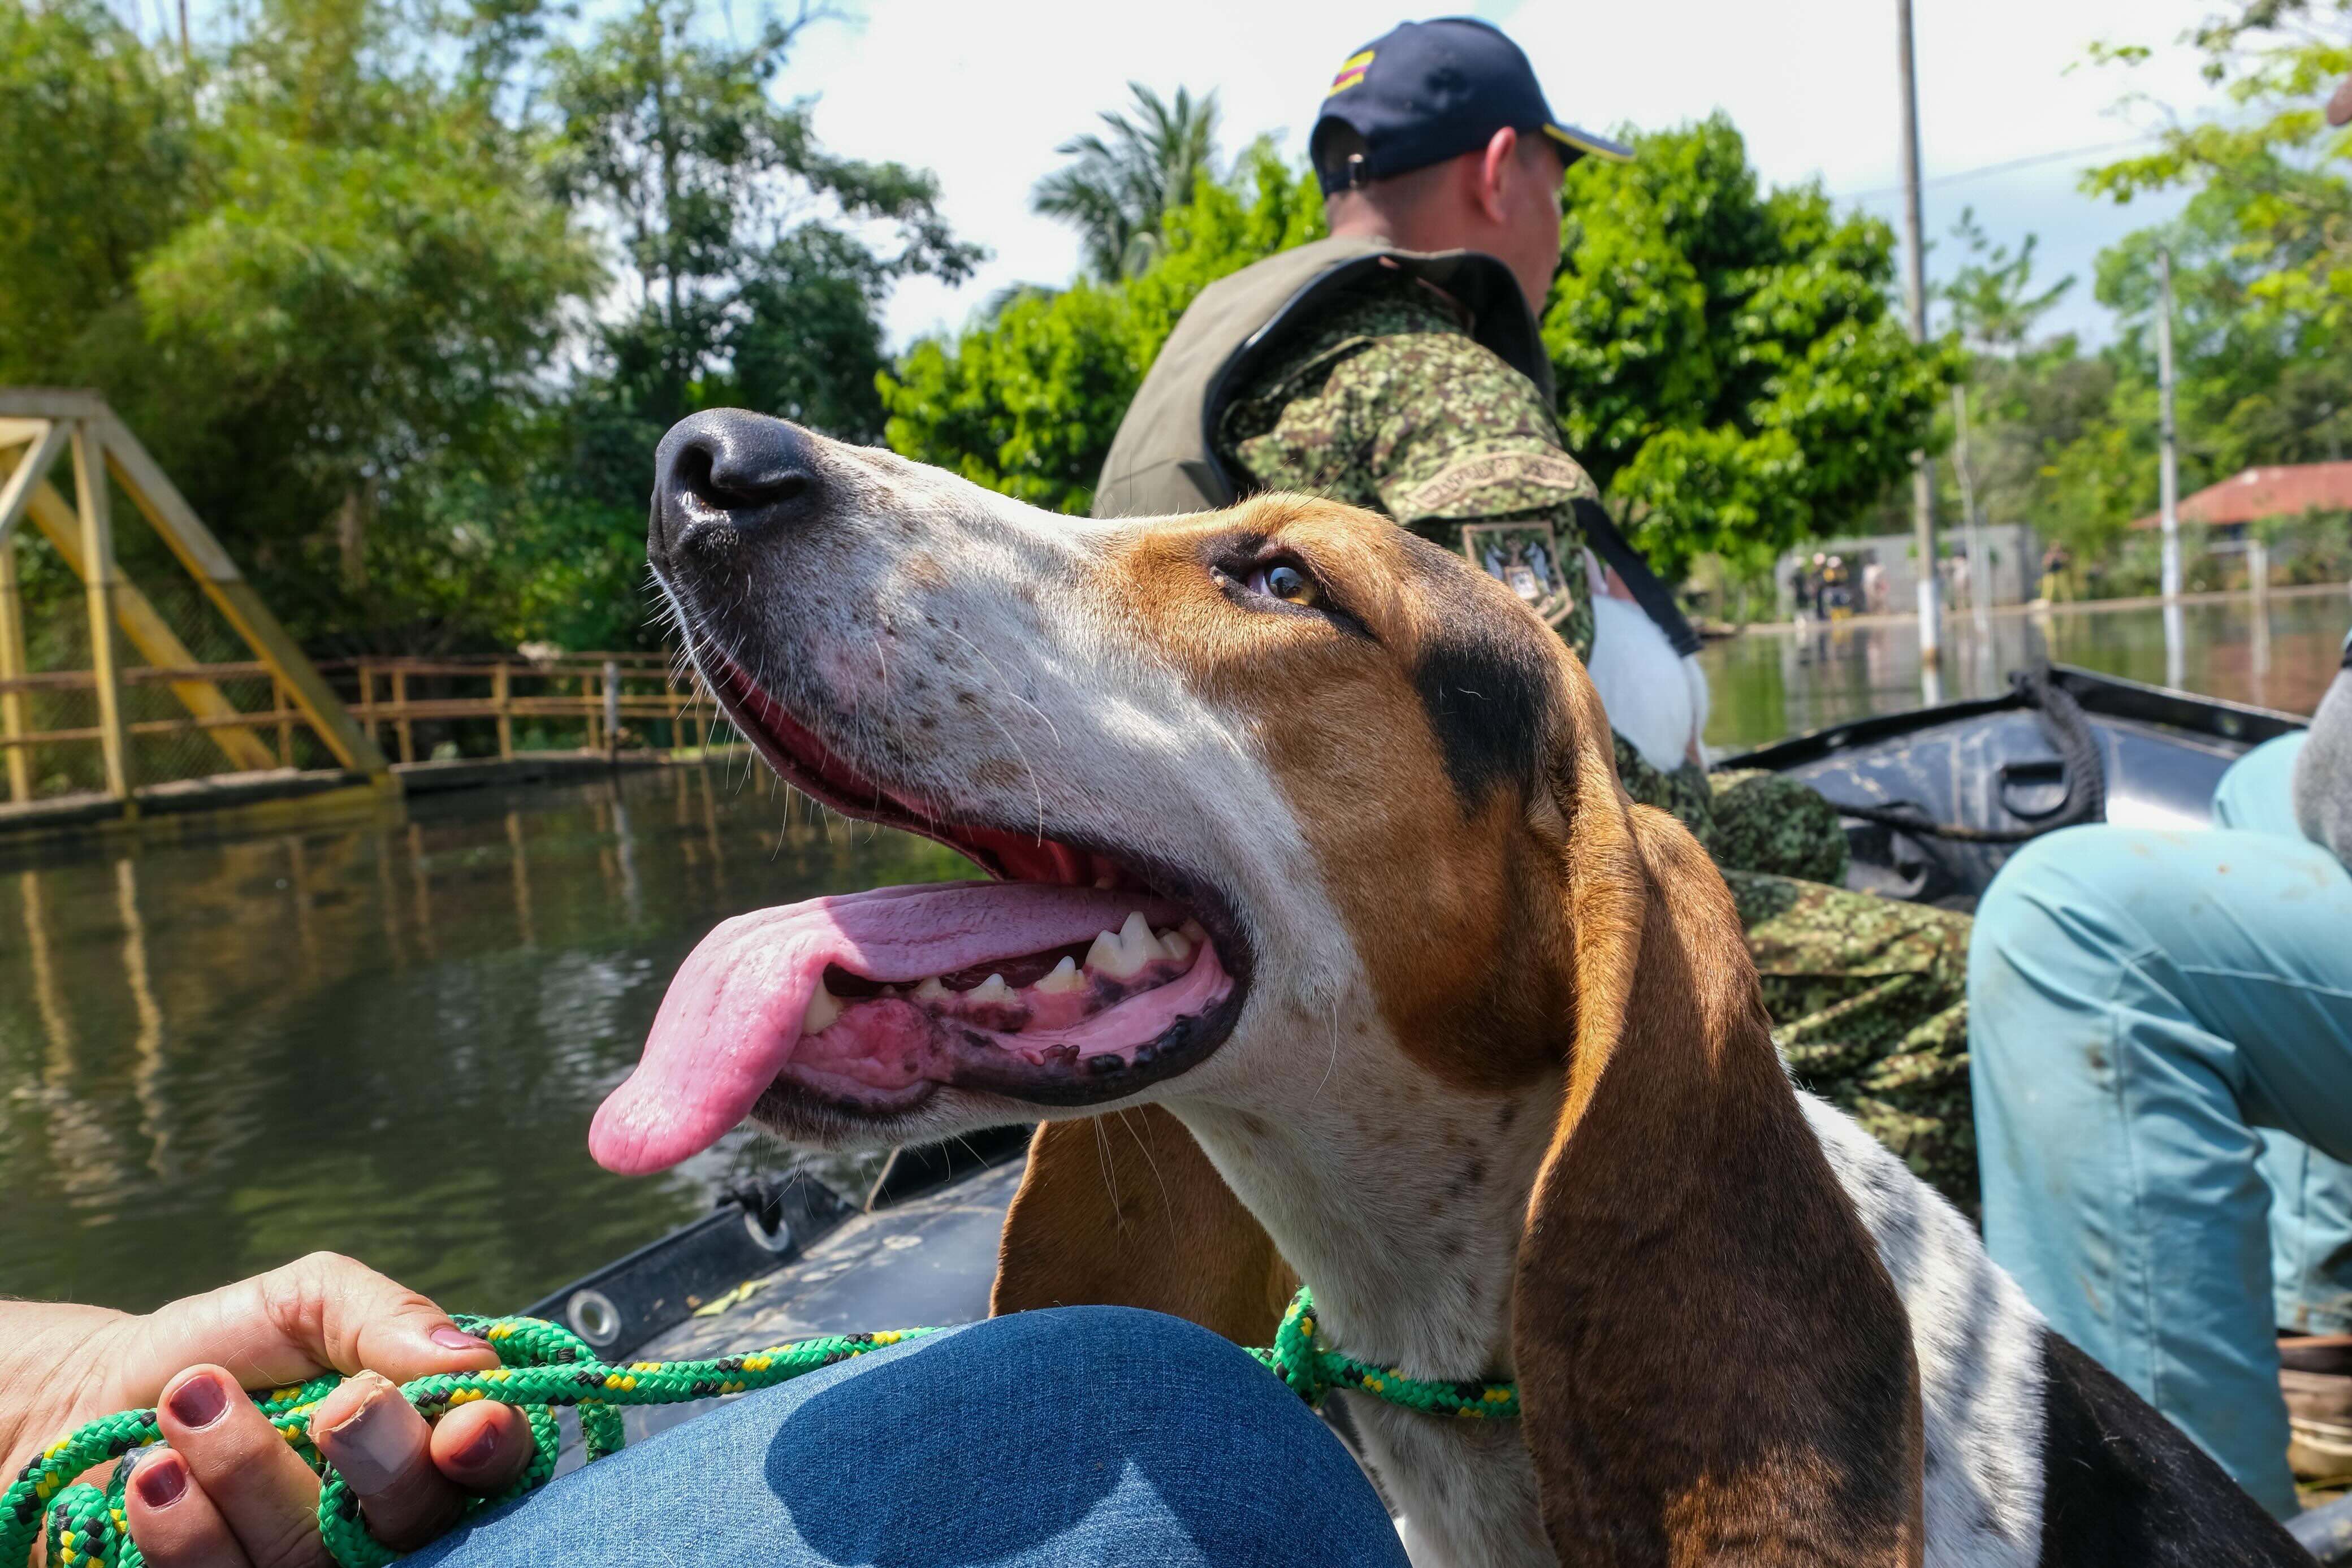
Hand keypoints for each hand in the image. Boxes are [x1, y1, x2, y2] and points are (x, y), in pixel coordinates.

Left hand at [1, 1252, 538, 1566]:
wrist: (97, 1398)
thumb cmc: (224, 1346)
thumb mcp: (307, 1299)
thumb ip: (388, 1317)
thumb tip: (473, 1359)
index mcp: (422, 1439)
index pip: (494, 1464)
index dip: (494, 1452)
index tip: (464, 1426)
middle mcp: (379, 1521)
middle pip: (417, 1521)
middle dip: (379, 1459)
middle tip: (328, 1408)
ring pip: (312, 1559)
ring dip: (249, 1472)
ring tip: (187, 1406)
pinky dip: (184, 1528)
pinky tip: (154, 1478)